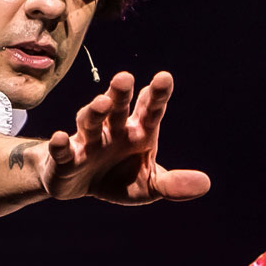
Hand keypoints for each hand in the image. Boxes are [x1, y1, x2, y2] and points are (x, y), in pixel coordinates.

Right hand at [39, 71, 210, 204]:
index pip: (150, 110)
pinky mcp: (65, 158)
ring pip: (90, 121)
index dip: (157, 95)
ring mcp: (88, 140)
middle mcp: (113, 129)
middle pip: (118, 107)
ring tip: (102, 103)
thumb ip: (173, 184)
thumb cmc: (119, 178)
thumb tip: (205, 184)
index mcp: (138, 131)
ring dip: (94, 111)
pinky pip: (62, 150)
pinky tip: (59, 138)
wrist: (79, 186)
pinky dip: (59, 145)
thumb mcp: (149, 186)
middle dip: (121, 93)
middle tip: (126, 78)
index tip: (164, 79)